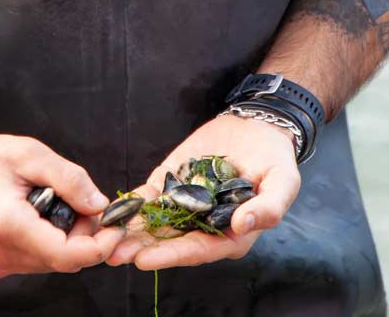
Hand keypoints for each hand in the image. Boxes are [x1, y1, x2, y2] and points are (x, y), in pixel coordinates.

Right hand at [0, 128, 126, 277]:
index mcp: (8, 226)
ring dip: (66, 238)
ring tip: (61, 201)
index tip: (115, 224)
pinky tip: (42, 211)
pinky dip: (47, 239)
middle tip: (88, 202)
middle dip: (85, 236)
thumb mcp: (29, 153)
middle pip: (63, 260)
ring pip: (49, 261)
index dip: (99, 243)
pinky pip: (33, 258)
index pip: (68, 255)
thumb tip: (99, 203)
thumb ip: (69, 179)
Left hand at [103, 115, 299, 269]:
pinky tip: (113, 211)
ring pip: (156, 222)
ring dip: (131, 232)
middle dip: (142, 249)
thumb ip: (267, 208)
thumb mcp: (282, 183)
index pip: (199, 249)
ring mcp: (187, 203)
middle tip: (113, 254)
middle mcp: (205, 224)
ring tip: (105, 238)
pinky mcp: (174, 182)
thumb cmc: (275, 160)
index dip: (172, 256)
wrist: (259, 127)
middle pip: (170, 241)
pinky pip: (151, 197)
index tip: (146, 260)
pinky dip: (132, 204)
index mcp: (231, 234)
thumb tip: (243, 224)